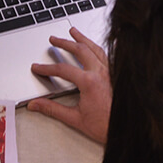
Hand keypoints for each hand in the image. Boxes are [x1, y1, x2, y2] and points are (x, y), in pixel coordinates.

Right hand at [27, 27, 111, 143]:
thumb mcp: (74, 118)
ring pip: (95, 48)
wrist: (126, 130)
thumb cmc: (106, 126)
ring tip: (74, 32)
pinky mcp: (117, 75)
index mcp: (89, 82)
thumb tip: (36, 105)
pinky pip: (107, 55)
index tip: (38, 67)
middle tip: (54, 39)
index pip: (62, 69)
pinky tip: (95, 46)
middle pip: (80, 50)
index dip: (47, 68)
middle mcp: (101, 73)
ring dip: (83, 39)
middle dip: (65, 43)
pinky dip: (97, 48)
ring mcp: (111, 72)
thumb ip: (52, 109)